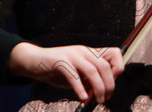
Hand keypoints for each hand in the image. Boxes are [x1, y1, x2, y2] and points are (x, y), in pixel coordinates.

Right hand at [7, 42, 123, 102]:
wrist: (34, 60)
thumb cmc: (56, 69)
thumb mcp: (77, 74)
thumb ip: (89, 80)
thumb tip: (102, 91)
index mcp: (90, 52)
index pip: (114, 53)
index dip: (117, 68)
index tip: (113, 83)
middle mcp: (83, 51)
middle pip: (105, 65)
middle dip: (109, 84)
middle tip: (105, 97)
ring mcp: (72, 55)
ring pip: (92, 70)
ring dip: (98, 87)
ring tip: (97, 100)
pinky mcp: (60, 61)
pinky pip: (73, 75)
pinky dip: (79, 88)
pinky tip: (82, 97)